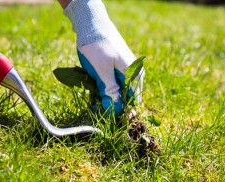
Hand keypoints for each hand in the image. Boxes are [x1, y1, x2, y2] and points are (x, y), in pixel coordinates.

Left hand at [64, 0, 143, 115]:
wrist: (91, 23)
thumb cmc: (96, 46)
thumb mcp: (101, 71)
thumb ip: (110, 91)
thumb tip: (115, 111)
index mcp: (134, 74)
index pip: (133, 101)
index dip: (121, 111)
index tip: (107, 116)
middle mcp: (133, 73)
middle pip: (126, 97)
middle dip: (113, 104)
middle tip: (97, 108)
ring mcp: (125, 70)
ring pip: (119, 91)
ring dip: (107, 97)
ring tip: (94, 98)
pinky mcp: (116, 68)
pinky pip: (113, 84)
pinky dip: (104, 89)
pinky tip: (95, 89)